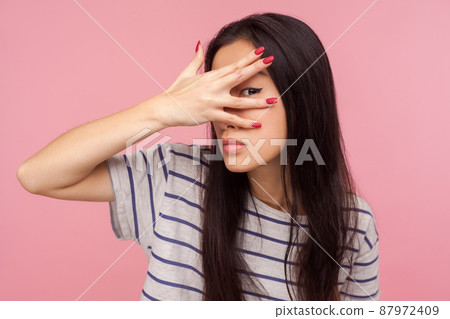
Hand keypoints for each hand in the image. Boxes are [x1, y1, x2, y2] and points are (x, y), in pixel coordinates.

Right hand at [149, 43, 276, 127]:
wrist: (164, 108)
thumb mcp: (186, 73)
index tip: (261, 51)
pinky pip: (231, 119)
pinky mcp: (210, 114)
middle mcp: (213, 86)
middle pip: (238, 75)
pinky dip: (244, 123)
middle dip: (256, 68)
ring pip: (239, 100)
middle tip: (271, 61)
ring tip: (273, 100)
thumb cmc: (175, 92)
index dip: (248, 58)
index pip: (233, 65)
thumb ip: (196, 60)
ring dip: (257, 101)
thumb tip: (199, 45)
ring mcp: (212, 101)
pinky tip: (257, 124)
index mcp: (210, 76)